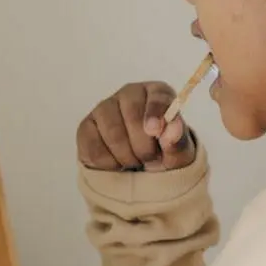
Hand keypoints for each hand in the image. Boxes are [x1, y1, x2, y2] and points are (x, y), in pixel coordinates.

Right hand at [77, 81, 195, 171]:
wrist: (140, 171)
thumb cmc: (163, 155)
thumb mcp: (178, 154)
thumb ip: (178, 141)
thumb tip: (173, 129)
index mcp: (157, 94)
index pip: (158, 95)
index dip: (156, 112)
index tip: (155, 131)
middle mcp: (130, 94)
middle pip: (132, 114)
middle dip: (143, 145)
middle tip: (149, 158)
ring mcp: (104, 108)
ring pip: (112, 132)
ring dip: (126, 156)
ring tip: (134, 161)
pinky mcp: (86, 127)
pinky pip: (94, 147)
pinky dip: (108, 163)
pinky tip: (116, 162)